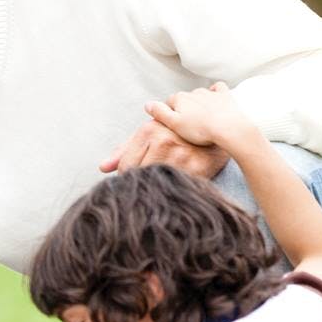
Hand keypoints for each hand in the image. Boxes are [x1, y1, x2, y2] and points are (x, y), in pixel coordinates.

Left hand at [99, 119, 229, 178]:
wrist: (218, 132)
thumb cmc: (178, 134)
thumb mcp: (150, 135)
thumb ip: (125, 150)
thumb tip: (103, 168)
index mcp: (148, 131)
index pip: (126, 167)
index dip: (128, 178)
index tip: (136, 182)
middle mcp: (164, 141)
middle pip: (139, 176)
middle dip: (141, 185)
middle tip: (147, 188)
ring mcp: (181, 155)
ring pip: (157, 183)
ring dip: (156, 189)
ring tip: (162, 186)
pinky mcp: (198, 168)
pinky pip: (177, 187)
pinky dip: (173, 191)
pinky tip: (175, 189)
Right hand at [144, 82, 262, 150]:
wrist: (229, 128)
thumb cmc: (201, 130)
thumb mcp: (173, 124)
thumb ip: (159, 112)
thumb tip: (147, 104)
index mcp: (179, 98)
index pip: (168, 103)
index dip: (169, 115)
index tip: (174, 126)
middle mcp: (193, 92)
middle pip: (184, 99)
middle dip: (184, 109)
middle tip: (188, 125)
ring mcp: (210, 93)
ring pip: (199, 95)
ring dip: (198, 103)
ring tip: (202, 118)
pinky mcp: (224, 95)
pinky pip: (218, 88)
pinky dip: (215, 92)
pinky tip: (215, 99)